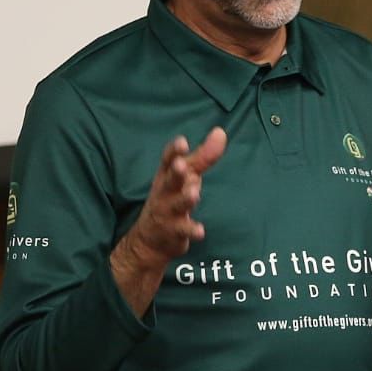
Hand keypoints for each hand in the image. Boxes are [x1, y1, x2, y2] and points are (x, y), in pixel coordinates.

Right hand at [121, 127, 227, 269]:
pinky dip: (191, 230)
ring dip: (184, 199)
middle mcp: (165, 191)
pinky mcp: (174, 231)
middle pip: (170, 180)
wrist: (150, 238)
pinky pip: (183, 230)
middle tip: (182, 165)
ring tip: (193, 194)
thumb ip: (203, 156)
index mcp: (166, 174)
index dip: (174, 151)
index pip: (167, 159)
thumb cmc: (171, 196)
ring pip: (177, 204)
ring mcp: (167, 211)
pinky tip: (201, 231)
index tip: (182, 142)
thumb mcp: (186, 175)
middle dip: (175, 173)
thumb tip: (221, 132)